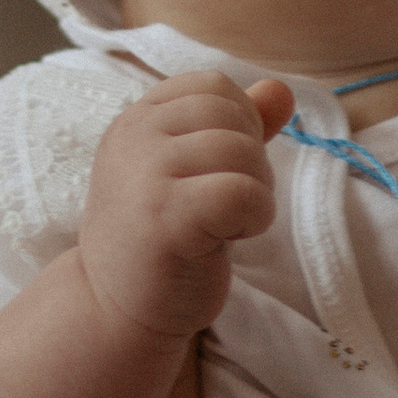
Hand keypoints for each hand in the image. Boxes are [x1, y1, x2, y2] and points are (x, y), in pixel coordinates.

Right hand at [78, 74, 290, 342]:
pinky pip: (242, 193)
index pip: (213, 85)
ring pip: (241, 152)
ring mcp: (145, 175)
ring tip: (227, 223)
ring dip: (256, 191)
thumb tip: (281, 90)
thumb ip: (235, 128)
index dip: (239, 124)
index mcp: (137, 119)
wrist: (115, 311)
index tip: (219, 169)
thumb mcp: (192, 172)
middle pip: (230, 114)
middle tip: (228, 204)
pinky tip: (229, 238)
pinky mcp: (164, 217)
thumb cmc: (161, 240)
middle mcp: (134, 137)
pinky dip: (255, 216)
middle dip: (251, 158)